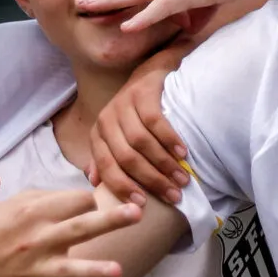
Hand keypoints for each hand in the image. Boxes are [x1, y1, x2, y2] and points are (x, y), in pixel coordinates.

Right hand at [0, 187, 140, 276]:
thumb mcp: (12, 205)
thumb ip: (48, 196)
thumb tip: (85, 196)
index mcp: (35, 213)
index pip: (78, 201)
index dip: (88, 203)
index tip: (88, 209)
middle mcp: (38, 240)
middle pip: (79, 227)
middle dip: (109, 220)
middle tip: (136, 213)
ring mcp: (38, 271)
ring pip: (70, 270)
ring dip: (93, 270)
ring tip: (117, 271)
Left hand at [89, 47, 192, 206]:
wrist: (152, 72)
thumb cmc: (136, 112)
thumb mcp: (117, 135)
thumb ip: (106, 158)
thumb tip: (94, 182)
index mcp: (98, 134)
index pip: (107, 166)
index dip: (124, 187)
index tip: (142, 204)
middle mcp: (106, 119)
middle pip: (127, 157)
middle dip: (151, 179)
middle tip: (174, 194)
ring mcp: (123, 104)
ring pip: (141, 143)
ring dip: (164, 164)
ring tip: (182, 178)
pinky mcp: (141, 92)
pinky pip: (155, 122)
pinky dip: (169, 140)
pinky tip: (183, 153)